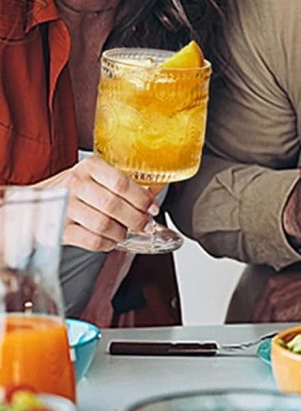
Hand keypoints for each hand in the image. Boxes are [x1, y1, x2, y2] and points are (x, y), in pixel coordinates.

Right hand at [37, 160, 158, 250]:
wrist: (34, 203)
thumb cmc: (72, 189)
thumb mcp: (95, 176)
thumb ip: (122, 182)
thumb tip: (156, 190)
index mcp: (89, 167)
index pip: (122, 183)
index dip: (142, 198)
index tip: (153, 208)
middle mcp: (75, 184)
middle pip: (114, 205)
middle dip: (136, 219)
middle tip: (146, 226)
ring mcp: (65, 207)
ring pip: (104, 224)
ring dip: (121, 233)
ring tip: (125, 233)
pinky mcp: (58, 229)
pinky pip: (90, 240)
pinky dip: (106, 243)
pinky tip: (110, 241)